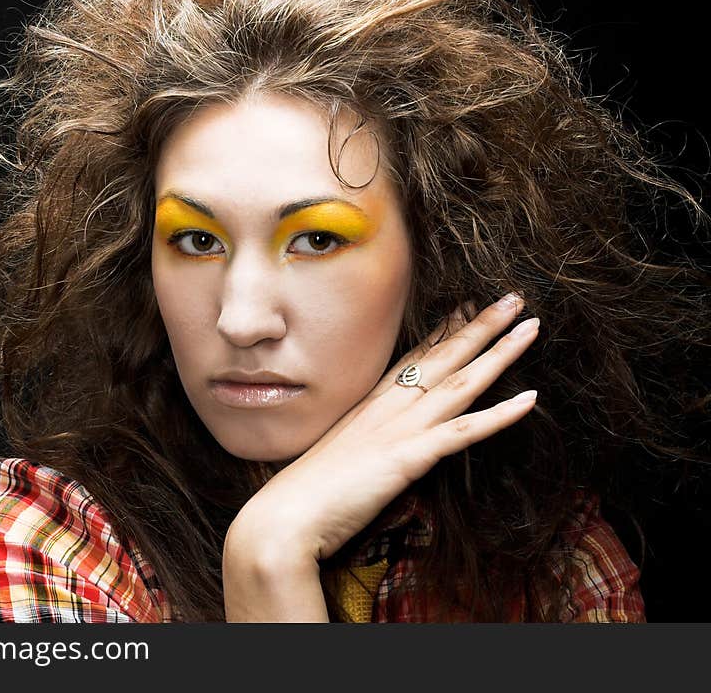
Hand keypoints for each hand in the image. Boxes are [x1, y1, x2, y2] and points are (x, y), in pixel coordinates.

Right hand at [226, 293, 539, 564]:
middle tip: (513, 299)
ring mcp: (401, 428)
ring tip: (530, 326)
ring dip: (499, 352)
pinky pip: (463, 431)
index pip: (415, 357)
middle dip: (482, 325)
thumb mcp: (338, 453)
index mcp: (372, 404)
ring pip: (461, 382)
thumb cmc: (306, 492)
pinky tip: (530, 398)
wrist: (285, 516)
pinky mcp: (409, 457)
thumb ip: (363, 441)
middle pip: (445, 357)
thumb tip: (376, 441)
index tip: (467, 306)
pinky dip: (499, 415)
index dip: (446, 330)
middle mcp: (390, 407)